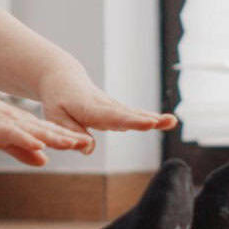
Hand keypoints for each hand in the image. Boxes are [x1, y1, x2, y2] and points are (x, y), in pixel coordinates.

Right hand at [0, 85, 95, 166]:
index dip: (65, 137)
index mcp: (18, 122)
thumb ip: (21, 149)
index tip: (85, 142)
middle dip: (65, 136)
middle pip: (43, 129)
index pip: (46, 131)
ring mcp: (0, 120)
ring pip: (30, 130)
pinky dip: (24, 138)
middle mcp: (13, 119)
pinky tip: (37, 144)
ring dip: (50, 137)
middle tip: (86, 143)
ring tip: (69, 143)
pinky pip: (8, 132)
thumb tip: (44, 160)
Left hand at [37, 69, 177, 154]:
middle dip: (147, 119)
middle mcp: (104, 105)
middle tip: (167, 121)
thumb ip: (72, 132)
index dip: (130, 120)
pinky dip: (150, 118)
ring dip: (154, 118)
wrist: (63, 79)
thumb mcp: (55, 117)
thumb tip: (88, 150)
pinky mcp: (117, 109)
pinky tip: (166, 122)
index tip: (147, 123)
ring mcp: (112, 106)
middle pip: (128, 114)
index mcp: (88, 107)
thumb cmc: (57, 100)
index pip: (111, 116)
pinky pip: (134, 114)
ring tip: (172, 121)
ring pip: (134, 113)